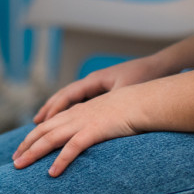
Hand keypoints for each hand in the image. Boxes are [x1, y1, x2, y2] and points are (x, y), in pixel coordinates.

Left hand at [13, 86, 144, 176]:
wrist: (144, 101)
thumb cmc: (130, 110)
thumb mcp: (106, 117)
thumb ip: (94, 127)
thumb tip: (87, 139)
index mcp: (78, 112)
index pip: (48, 125)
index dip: (32, 137)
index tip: (21, 149)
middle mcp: (76, 116)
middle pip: (43, 131)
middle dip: (26, 146)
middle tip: (13, 161)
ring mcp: (83, 123)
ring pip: (51, 139)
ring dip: (33, 153)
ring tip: (19, 167)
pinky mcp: (94, 131)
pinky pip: (73, 148)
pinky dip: (60, 161)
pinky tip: (52, 173)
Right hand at [32, 55, 167, 123]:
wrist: (159, 67)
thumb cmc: (143, 78)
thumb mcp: (125, 92)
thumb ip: (108, 103)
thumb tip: (94, 118)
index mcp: (94, 81)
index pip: (67, 95)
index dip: (53, 109)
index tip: (41, 123)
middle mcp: (92, 82)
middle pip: (63, 97)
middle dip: (48, 111)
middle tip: (34, 126)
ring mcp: (97, 87)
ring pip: (70, 100)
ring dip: (56, 112)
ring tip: (42, 124)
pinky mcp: (104, 92)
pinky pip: (81, 103)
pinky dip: (70, 112)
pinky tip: (66, 122)